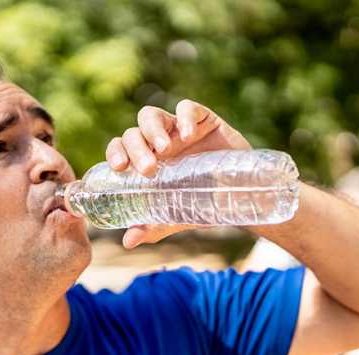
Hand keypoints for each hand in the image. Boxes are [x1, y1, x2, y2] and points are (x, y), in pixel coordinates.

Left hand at [105, 100, 250, 248]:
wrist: (243, 196)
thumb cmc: (203, 203)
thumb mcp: (176, 216)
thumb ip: (152, 226)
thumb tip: (128, 242)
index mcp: (144, 161)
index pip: (120, 148)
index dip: (115, 153)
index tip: (120, 168)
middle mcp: (157, 142)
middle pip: (134, 133)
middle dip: (136, 148)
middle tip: (148, 168)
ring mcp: (178, 129)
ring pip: (151, 116)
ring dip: (152, 130)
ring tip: (165, 149)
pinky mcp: (203, 119)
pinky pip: (187, 108)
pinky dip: (184, 117)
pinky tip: (189, 135)